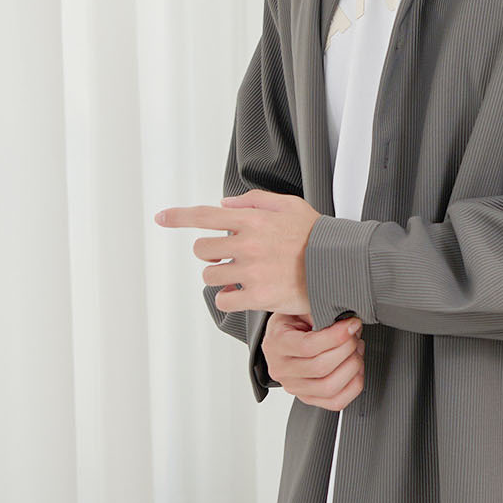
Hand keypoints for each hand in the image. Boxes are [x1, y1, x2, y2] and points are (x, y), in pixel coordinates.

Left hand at [158, 188, 318, 316]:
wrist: (340, 264)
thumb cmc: (318, 235)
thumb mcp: (290, 205)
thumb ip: (254, 201)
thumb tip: (224, 204)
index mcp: (253, 220)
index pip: (205, 215)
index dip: (178, 216)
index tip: (162, 217)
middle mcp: (247, 244)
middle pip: (202, 249)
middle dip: (211, 254)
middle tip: (227, 257)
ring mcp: (251, 271)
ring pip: (210, 277)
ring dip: (220, 277)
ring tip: (239, 276)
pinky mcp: (257, 297)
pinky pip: (224, 300)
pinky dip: (229, 299)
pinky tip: (241, 294)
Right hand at [263, 312, 364, 410]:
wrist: (283, 336)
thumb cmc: (293, 321)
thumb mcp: (299, 307)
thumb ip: (317, 309)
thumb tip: (343, 315)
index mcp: (277, 345)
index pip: (309, 346)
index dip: (337, 336)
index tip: (352, 324)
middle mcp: (282, 370)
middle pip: (321, 367)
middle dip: (347, 348)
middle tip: (354, 334)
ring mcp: (295, 387)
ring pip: (330, 387)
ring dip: (352, 366)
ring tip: (355, 349)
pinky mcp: (308, 398)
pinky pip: (336, 402)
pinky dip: (353, 385)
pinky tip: (355, 368)